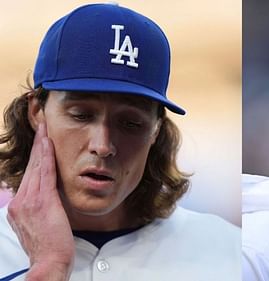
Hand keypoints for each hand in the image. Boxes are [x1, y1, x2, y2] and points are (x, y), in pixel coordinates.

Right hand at [7, 123, 73, 280]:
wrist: (49, 262)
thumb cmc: (50, 248)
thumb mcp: (39, 227)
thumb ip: (39, 211)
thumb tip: (46, 202)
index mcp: (18, 208)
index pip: (29, 176)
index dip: (35, 157)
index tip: (40, 142)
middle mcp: (20, 201)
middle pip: (30, 167)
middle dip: (37, 146)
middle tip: (42, 126)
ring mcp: (29, 200)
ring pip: (36, 166)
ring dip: (41, 145)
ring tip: (45, 128)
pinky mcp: (42, 201)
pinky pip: (44, 173)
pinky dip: (45, 156)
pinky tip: (48, 143)